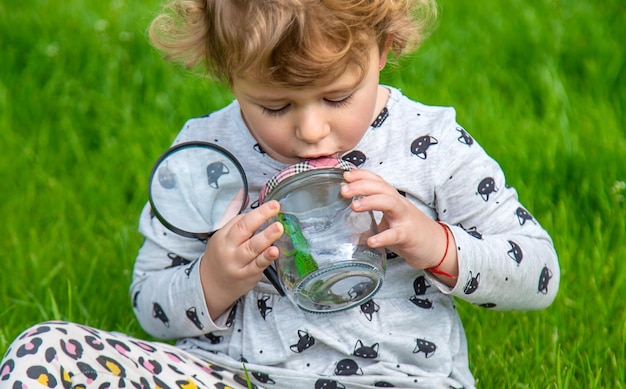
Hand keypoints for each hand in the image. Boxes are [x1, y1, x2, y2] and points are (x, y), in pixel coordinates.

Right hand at [200, 200, 283, 318]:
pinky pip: (257, 266)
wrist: (209, 286)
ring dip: (266, 238)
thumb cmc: (220, 256)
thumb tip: (243, 193)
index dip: (258, 212)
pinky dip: (266, 258)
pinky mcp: (246, 276)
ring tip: (278, 228)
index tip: (273, 205)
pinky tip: (274, 251)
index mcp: (223, 237)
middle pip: (243, 231)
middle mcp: (229, 249)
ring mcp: (237, 264)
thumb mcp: (222, 235)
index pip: (240, 221)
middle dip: (260, 218)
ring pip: (252, 249)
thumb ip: (235, 216)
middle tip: (276, 209)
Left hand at [341, 169, 457, 284]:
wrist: (435, 246)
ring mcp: (405, 218)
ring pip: (389, 203)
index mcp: (392, 199)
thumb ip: (371, 220)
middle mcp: (399, 204)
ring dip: (370, 202)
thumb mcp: (389, 220)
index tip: (345, 175)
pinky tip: (371, 241)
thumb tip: (347, 230)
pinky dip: (382, 237)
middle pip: (381, 188)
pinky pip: (395, 234)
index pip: (377, 181)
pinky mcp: (409, 235)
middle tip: (343, 190)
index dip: (362, 175)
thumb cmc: (409, 231)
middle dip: (361, 185)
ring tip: (354, 206)